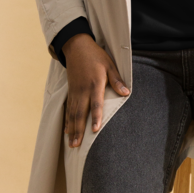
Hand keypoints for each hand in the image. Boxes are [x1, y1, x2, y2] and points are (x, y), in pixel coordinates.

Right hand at [63, 33, 129, 147]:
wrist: (76, 47)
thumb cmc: (96, 56)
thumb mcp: (110, 65)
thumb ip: (117, 80)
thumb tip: (126, 93)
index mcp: (94, 84)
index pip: (95, 104)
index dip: (95, 117)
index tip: (95, 130)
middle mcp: (83, 91)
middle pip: (80, 114)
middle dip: (78, 131)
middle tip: (77, 146)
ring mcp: (75, 92)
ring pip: (72, 114)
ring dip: (72, 129)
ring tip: (72, 143)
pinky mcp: (71, 91)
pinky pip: (68, 109)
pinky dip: (67, 121)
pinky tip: (67, 131)